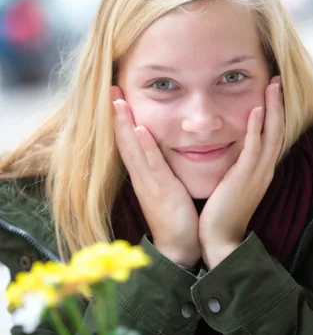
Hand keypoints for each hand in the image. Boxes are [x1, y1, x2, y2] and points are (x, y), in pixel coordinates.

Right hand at [111, 86, 200, 267]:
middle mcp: (141, 176)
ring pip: (133, 148)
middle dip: (117, 114)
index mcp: (144, 174)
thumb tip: (164, 150)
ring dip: (124, 124)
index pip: (128, 142)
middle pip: (124, 140)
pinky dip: (144, 147)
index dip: (121, 119)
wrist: (180, 246)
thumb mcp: (168, 186)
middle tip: (110, 88)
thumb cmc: (177, 216)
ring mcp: (149, 183)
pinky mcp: (162, 191)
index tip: (117, 95)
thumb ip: (163, 168)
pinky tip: (138, 130)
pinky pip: (152, 165)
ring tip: (117, 101)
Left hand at [199, 77, 284, 267]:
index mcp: (260, 170)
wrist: (220, 239)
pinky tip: (257, 110)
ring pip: (270, 134)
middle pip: (277, 130)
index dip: (274, 113)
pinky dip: (258, 129)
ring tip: (273, 85)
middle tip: (277, 79)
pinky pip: (254, 149)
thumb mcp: (232, 185)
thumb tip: (231, 152)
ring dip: (272, 108)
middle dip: (278, 104)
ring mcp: (257, 173)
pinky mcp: (245, 178)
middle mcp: (263, 169)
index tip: (271, 92)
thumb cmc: (222, 214)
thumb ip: (235, 168)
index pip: (271, 135)